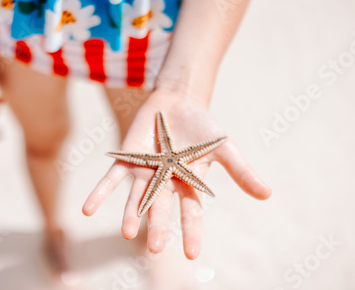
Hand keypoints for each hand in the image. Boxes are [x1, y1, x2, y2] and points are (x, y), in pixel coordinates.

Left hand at [83, 89, 271, 258]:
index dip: (192, 232)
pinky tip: (87, 209)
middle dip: (158, 227)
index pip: (191, 213)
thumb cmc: (202, 127)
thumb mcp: (223, 148)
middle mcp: (164, 184)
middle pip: (161, 209)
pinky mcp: (126, 159)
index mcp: (188, 185)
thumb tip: (266, 194)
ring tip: (128, 232)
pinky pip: (111, 178)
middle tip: (155, 249)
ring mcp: (144, 173)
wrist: (178, 101)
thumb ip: (240, 171)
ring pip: (136, 198)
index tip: (192, 253)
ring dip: (131, 214)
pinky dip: (100, 193)